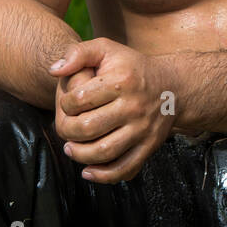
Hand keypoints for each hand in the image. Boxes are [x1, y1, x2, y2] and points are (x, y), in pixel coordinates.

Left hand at [49, 38, 176, 183]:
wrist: (172, 86)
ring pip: (103, 152)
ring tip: (71, 148)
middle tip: (65, 129)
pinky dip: (103, 176)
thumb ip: (78, 53)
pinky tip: (88, 171)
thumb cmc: (131, 67)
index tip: (68, 103)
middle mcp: (134, 106)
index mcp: (121, 81)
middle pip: (87, 128)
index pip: (78, 100)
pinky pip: (125, 168)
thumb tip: (54, 71)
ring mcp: (143, 128)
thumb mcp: (107, 50)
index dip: (64, 104)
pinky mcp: (150, 146)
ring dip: (79, 155)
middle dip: (66, 131)